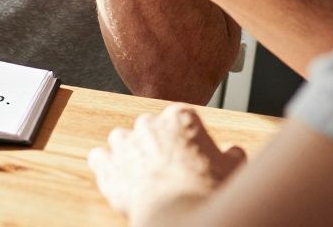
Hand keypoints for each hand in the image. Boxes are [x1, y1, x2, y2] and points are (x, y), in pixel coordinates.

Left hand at [89, 104, 246, 222]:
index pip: (180, 119)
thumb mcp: (232, 169)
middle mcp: (148, 123)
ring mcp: (124, 142)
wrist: (178, 215)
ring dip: (130, 154)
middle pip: (150, 128)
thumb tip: (232, 151)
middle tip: (169, 170)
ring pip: (122, 140)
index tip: (189, 154)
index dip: (186, 139)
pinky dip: (106, 166)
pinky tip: (118, 179)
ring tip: (144, 176)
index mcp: (180, 117)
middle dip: (157, 145)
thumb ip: (230, 154)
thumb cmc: (206, 192)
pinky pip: (100, 158)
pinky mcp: (106, 163)